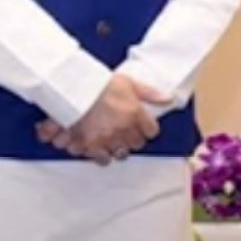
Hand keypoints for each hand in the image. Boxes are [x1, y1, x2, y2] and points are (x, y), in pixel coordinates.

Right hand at [36, 74, 164, 163]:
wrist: (72, 89)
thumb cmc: (99, 84)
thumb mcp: (129, 83)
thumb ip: (150, 93)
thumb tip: (168, 99)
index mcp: (135, 115)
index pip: (151, 131)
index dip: (147, 130)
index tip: (143, 128)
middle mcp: (123, 130)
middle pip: (135, 145)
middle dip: (131, 141)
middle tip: (125, 134)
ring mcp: (105, 140)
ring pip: (117, 155)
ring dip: (115, 150)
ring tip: (110, 142)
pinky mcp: (87, 145)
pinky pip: (97, 158)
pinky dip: (96, 154)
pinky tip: (94, 147)